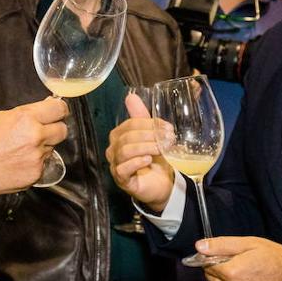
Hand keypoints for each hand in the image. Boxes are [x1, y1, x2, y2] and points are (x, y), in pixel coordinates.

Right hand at [0, 97, 67, 200]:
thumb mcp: (1, 117)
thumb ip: (26, 114)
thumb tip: (45, 109)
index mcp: (26, 119)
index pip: (59, 109)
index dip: (60, 109)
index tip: (58, 111)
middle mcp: (35, 138)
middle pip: (62, 130)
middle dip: (55, 128)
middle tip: (42, 130)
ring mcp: (36, 159)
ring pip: (52, 149)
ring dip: (42, 147)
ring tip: (19, 149)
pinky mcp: (35, 175)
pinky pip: (43, 165)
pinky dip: (34, 163)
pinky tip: (16, 162)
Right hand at [105, 93, 175, 212]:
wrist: (161, 184)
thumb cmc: (155, 158)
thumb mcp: (152, 136)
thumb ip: (143, 118)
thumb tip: (131, 96)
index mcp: (119, 136)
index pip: (130, 125)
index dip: (149, 124)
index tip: (168, 128)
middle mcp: (114, 150)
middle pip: (127, 137)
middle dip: (149, 135)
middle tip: (167, 138)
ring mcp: (116, 165)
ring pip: (125, 151)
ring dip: (145, 148)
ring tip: (160, 149)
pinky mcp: (122, 180)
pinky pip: (122, 169)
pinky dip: (136, 162)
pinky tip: (148, 160)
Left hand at [196, 236, 281, 280]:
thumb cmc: (276, 259)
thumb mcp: (249, 244)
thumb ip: (221, 245)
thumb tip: (199, 246)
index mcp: (232, 273)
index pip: (206, 266)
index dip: (211, 259)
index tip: (220, 255)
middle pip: (211, 280)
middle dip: (215, 270)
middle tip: (231, 262)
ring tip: (239, 273)